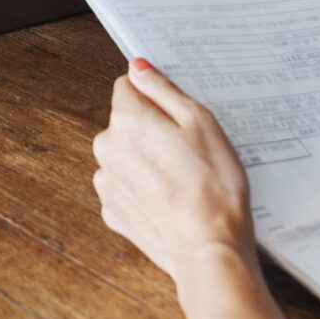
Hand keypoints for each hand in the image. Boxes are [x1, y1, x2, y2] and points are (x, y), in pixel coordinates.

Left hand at [93, 58, 257, 287]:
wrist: (208, 250)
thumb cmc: (213, 187)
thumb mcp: (201, 122)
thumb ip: (163, 89)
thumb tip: (139, 68)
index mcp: (126, 120)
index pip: (127, 87)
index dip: (154, 97)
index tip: (176, 114)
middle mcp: (106, 149)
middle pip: (126, 123)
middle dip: (152, 130)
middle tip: (188, 150)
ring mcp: (107, 183)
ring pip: (126, 156)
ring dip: (147, 161)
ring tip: (184, 180)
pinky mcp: (113, 212)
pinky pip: (127, 187)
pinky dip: (145, 190)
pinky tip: (172, 200)